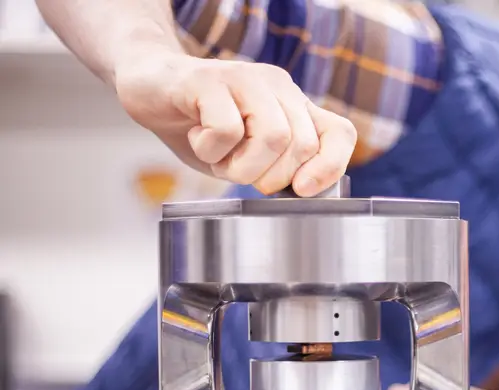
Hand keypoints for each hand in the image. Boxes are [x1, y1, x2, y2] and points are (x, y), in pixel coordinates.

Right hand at [113, 52, 355, 195]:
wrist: (148, 87)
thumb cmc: (203, 125)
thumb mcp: (250, 154)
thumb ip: (280, 168)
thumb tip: (305, 192)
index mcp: (294, 104)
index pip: (340, 133)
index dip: (331, 167)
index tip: (302, 189)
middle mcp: (277, 86)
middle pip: (302, 145)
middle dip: (270, 176)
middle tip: (238, 168)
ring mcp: (245, 78)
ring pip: (273, 138)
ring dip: (241, 165)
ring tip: (218, 155)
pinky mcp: (208, 80)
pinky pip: (227, 131)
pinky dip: (210, 150)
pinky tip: (196, 136)